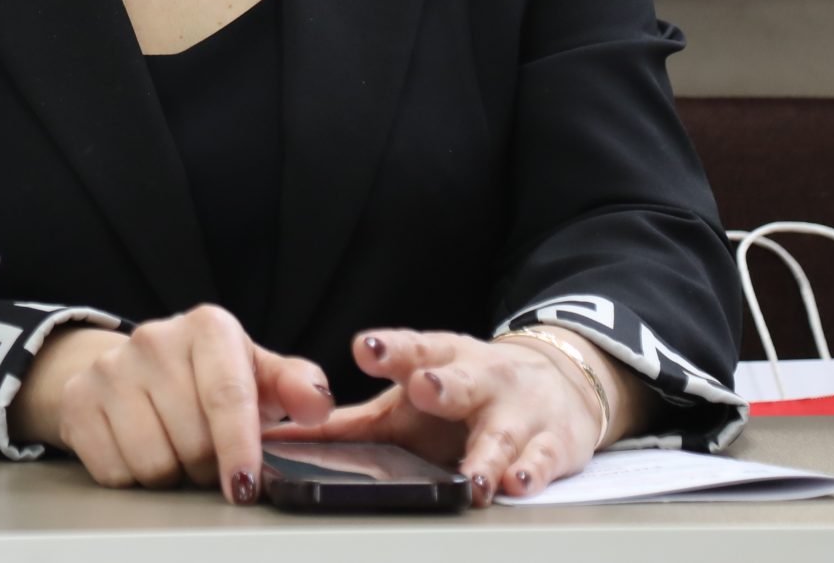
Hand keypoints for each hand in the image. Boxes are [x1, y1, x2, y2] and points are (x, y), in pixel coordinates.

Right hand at [12, 307, 334, 499]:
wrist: (132, 370)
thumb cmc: (208, 378)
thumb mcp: (257, 374)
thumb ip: (296, 385)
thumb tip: (315, 402)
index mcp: (208, 328)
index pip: (227, 396)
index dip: (239, 449)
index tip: (244, 487)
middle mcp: (155, 338)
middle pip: (193, 441)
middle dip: (208, 465)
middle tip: (208, 455)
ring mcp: (110, 368)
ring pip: (153, 462)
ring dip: (171, 474)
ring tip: (175, 450)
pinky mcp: (79, 399)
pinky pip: (115, 471)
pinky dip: (133, 477)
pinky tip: (141, 450)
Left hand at [264, 329, 630, 505]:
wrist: (554, 386)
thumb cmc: (461, 398)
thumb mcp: (406, 403)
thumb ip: (349, 422)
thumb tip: (278, 436)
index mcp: (437, 361)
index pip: (410, 349)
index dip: (388, 349)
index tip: (363, 350)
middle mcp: (477, 379)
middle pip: (457, 379)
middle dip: (440, 384)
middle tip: (422, 389)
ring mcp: (516, 410)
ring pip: (500, 430)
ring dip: (486, 453)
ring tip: (472, 476)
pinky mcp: (551, 442)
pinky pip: (540, 460)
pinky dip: (529, 473)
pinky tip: (515, 484)